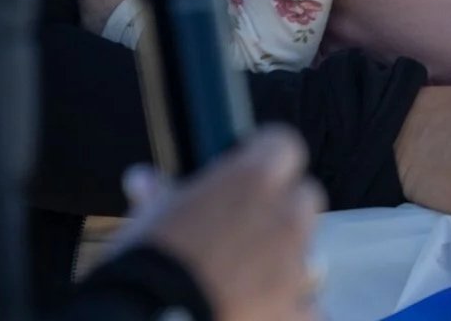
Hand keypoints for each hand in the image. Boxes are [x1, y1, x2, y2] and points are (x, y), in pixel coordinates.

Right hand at [111, 127, 324, 320]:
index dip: (264, 159)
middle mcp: (286, 215)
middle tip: (242, 231)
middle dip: (280, 211)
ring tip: (242, 282)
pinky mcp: (298, 309)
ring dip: (282, 262)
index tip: (245, 174)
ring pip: (305, 252)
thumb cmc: (148, 265)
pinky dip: (290, 310)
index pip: (282, 146)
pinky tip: (259, 313)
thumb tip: (142, 179)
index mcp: (253, 178)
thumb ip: (160, 195)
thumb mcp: (148, 220)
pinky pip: (308, 306)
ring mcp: (297, 265)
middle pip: (303, 199)